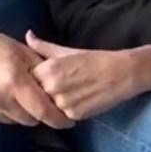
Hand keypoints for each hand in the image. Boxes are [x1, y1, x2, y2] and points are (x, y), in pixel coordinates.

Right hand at [0, 19, 72, 128]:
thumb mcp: (21, 51)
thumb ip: (42, 69)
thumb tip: (60, 87)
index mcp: (15, 81)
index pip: (43, 110)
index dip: (59, 118)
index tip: (69, 121)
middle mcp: (1, 100)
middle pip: (31, 119)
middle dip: (39, 112)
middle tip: (40, 100)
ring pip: (16, 120)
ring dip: (22, 112)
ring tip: (17, 94)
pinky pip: (0, 119)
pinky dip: (5, 111)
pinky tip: (0, 95)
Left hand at [26, 32, 150, 119]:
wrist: (122, 72)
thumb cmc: (95, 59)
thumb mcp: (67, 51)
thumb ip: (44, 47)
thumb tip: (27, 35)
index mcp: (48, 69)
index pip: (29, 79)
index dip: (37, 79)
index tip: (47, 77)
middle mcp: (52, 87)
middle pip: (37, 95)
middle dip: (45, 92)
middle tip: (63, 86)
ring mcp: (63, 103)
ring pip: (49, 108)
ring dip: (56, 103)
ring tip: (72, 93)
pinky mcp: (74, 115)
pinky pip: (63, 116)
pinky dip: (68, 111)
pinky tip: (80, 101)